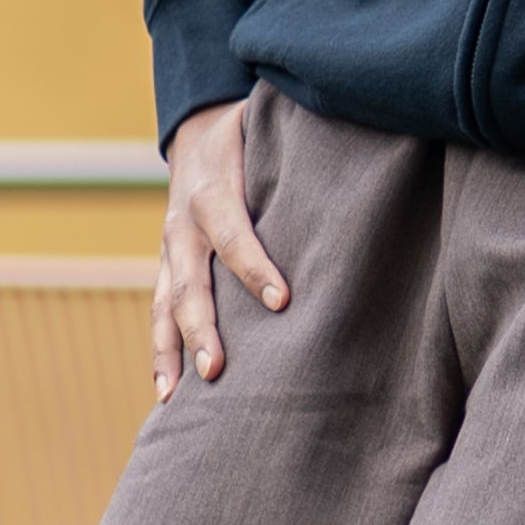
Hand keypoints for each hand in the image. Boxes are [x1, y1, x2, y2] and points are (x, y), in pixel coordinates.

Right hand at [153, 98, 288, 397]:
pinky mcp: (168, 270)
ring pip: (166, 306)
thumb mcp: (267, 128)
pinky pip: (159, 314)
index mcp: (212, 190)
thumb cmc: (250, 134)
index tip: (282, 301)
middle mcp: (184, 225)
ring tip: (178, 397)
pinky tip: (168, 394)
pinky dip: (161, 352)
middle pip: (190, 283)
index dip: (254, 267)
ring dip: (173, 350)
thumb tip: (364, 130)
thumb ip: (301, 140)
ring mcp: (171, 251)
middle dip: (202, 327)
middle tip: (218, 369)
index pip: (234, 234)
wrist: (196, 131)